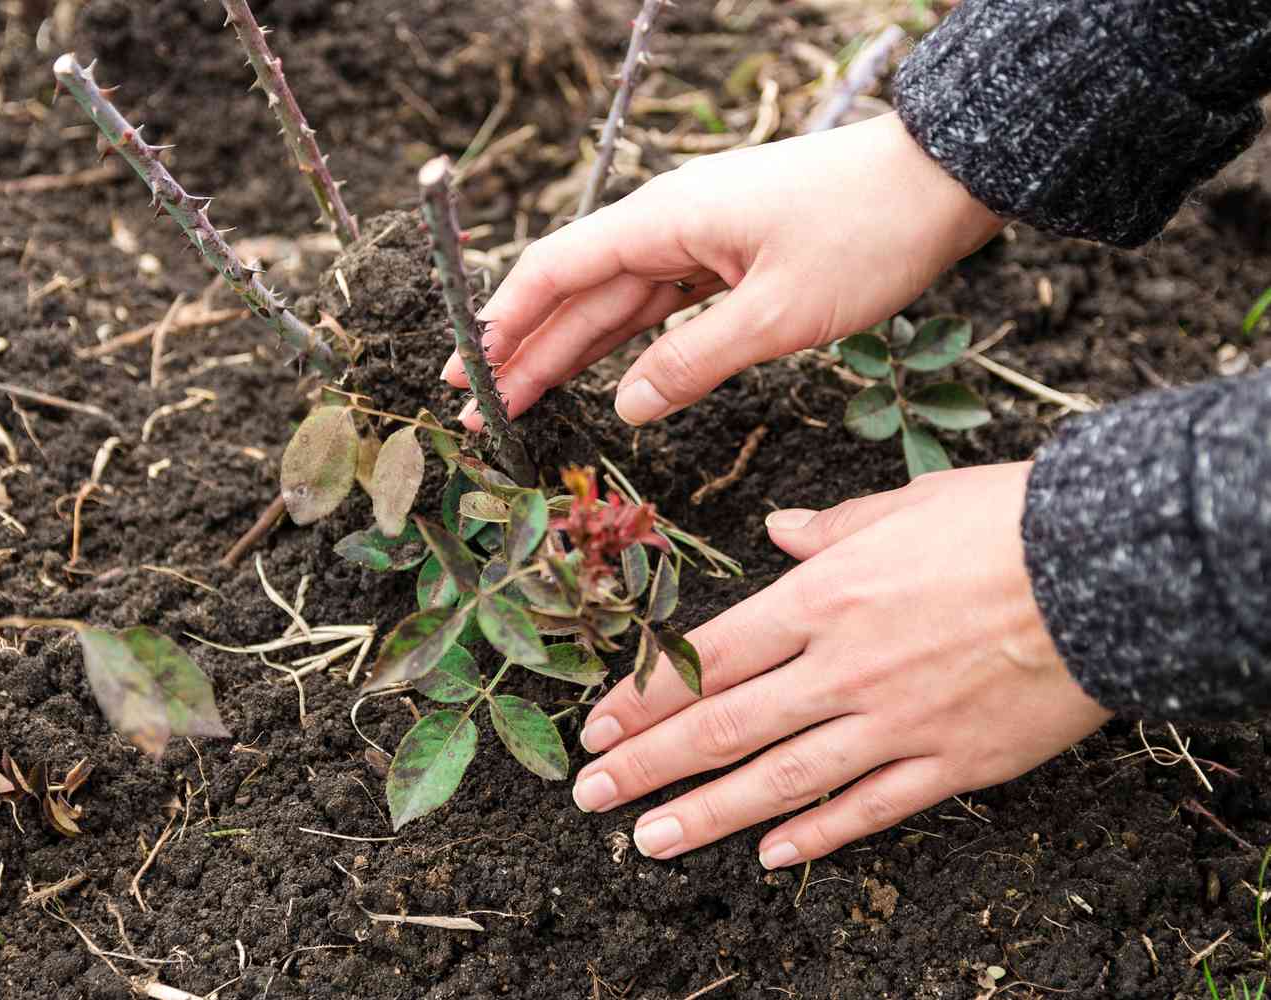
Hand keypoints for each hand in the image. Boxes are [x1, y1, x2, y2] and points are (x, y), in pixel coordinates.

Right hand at [442, 112, 1003, 430]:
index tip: (464, 369)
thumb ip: (692, 363)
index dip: (504, 320)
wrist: (944, 183)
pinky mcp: (730, 258)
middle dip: (526, 352)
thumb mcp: (778, 314)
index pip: (558, 270)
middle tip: (481, 411)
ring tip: (521, 403)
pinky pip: (661, 307)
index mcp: (666, 220)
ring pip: (617, 304)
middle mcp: (670, 224)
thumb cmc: (868, 235)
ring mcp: (699, 240)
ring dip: (569, 353)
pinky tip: (605, 378)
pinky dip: (629, 344)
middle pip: (578, 293)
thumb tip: (625, 406)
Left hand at [569, 463, 1112, 867]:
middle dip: (648, 765)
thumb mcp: (903, 505)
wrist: (1107, 566)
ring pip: (781, 780)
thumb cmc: (1003, 522)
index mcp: (822, 598)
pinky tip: (770, 857)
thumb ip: (828, 528)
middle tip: (589, 798)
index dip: (644, 698)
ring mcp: (895, 723)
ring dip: (705, 813)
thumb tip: (775, 528)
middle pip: (724, 725)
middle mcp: (843, 668)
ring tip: (646, 840)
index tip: (596, 728)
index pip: (708, 658)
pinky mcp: (951, 763)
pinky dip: (817, 836)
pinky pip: (870, 808)